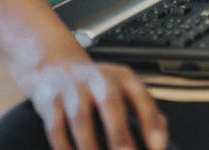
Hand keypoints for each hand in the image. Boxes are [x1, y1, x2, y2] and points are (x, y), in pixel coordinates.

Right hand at [27, 58, 165, 149]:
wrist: (56, 67)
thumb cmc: (98, 85)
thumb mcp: (124, 88)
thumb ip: (144, 110)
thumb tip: (159, 139)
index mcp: (123, 77)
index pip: (142, 97)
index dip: (151, 122)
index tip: (157, 147)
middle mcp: (98, 80)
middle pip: (110, 104)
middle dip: (118, 133)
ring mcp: (72, 90)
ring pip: (80, 120)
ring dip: (89, 146)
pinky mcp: (49, 103)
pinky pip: (56, 130)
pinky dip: (64, 148)